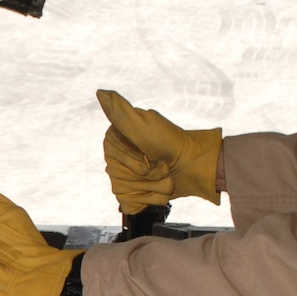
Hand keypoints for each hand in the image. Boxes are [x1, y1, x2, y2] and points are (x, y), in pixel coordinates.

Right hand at [98, 89, 221, 212]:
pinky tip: (159, 190)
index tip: (149, 153)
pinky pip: (130, 203)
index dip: (134, 160)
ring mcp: (125, 177)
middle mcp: (118, 157)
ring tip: (164, 177)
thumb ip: (120, 110)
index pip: (114, 157)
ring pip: (126, 190)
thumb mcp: (145, 124)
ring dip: (151, 187)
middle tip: (161, 165)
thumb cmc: (173, 143)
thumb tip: (101, 92)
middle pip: (118, 176)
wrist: (195, 166)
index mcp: (117, 139)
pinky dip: (149, 200)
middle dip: (146, 175)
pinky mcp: (133, 194)